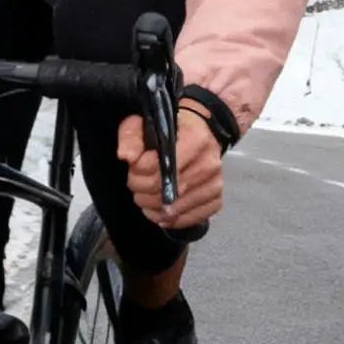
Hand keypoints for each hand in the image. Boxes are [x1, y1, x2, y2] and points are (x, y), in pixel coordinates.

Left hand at [117, 107, 223, 228]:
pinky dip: (170, 220)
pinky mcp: (216, 199)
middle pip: (166, 191)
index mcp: (196, 139)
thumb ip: (131, 137)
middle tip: (136, 183)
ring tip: (146, 196)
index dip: (138, 171)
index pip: (160, 167)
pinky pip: (190, 219)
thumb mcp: (145, 124)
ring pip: (175, 209)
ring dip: (153, 207)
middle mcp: (209, 163)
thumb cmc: (171, 129)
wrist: (201, 131)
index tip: (134, 167)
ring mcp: (215, 184)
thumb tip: (127, 157)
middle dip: (142, 190)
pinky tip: (160, 210)